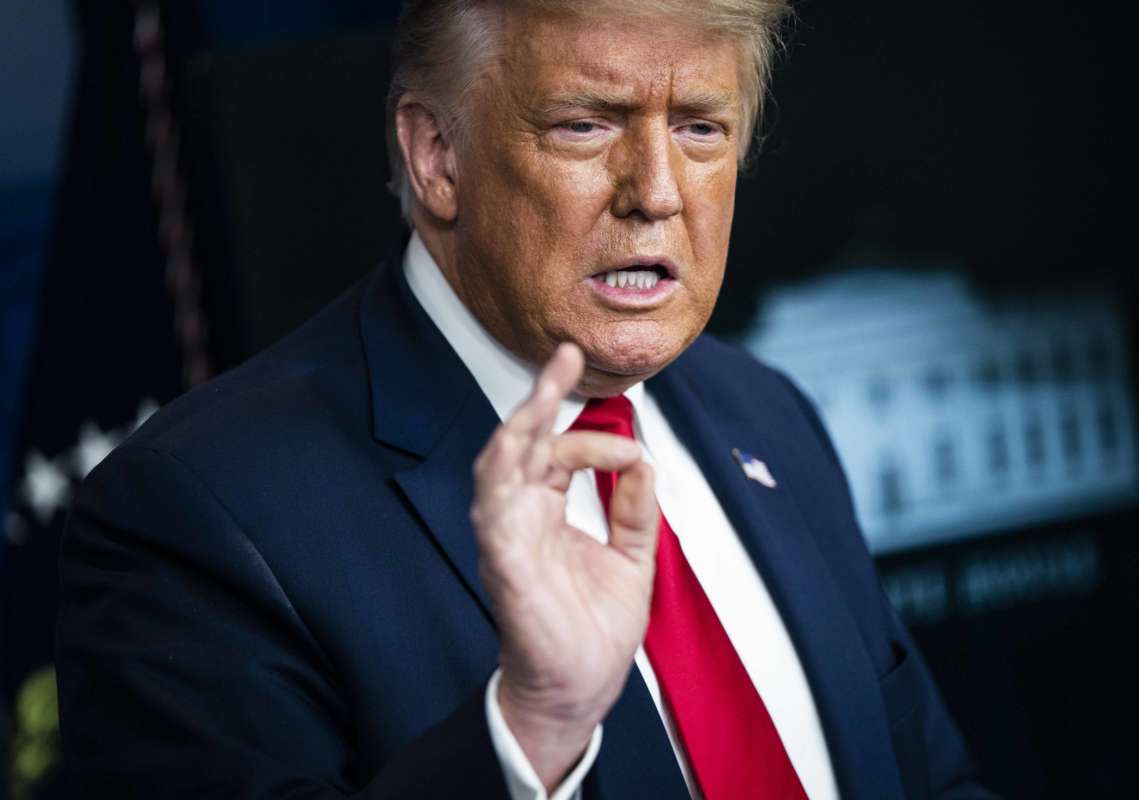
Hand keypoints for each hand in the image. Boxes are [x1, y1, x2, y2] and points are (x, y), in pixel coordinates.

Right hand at [471, 343, 659, 789]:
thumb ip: (636, 512)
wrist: (580, 691)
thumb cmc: (594, 630)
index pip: (555, 452)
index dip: (592, 438)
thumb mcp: (632, 560)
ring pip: (496, 470)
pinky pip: (493, 518)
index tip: (633, 450)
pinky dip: (502, 483)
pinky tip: (515, 450)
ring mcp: (508, 541)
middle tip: (562, 355)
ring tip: (540, 391)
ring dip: (517, 428)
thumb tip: (645, 463)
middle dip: (538, 397)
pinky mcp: (505, 568)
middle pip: (518, 445)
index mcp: (546, 513)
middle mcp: (521, 519)